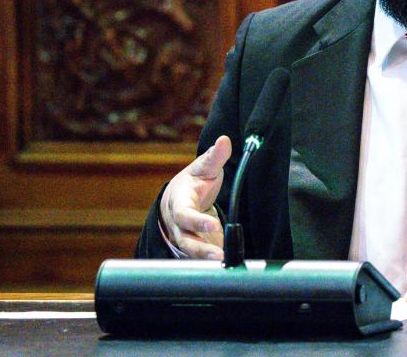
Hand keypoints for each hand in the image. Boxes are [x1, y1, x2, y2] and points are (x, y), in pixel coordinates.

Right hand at [158, 135, 230, 259]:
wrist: (179, 200)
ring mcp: (185, 238)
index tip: (213, 224)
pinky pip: (199, 259)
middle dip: (200, 249)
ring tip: (223, 264)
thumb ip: (215, 156)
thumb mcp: (204, 167)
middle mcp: (178, 224)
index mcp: (179, 202)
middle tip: (219, 255)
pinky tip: (228, 266)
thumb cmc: (194, 183)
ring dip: (206, 260)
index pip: (184, 214)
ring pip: (191, 253)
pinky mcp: (195, 248)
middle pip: (185, 240)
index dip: (196, 221)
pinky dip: (210, 264)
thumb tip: (224, 140)